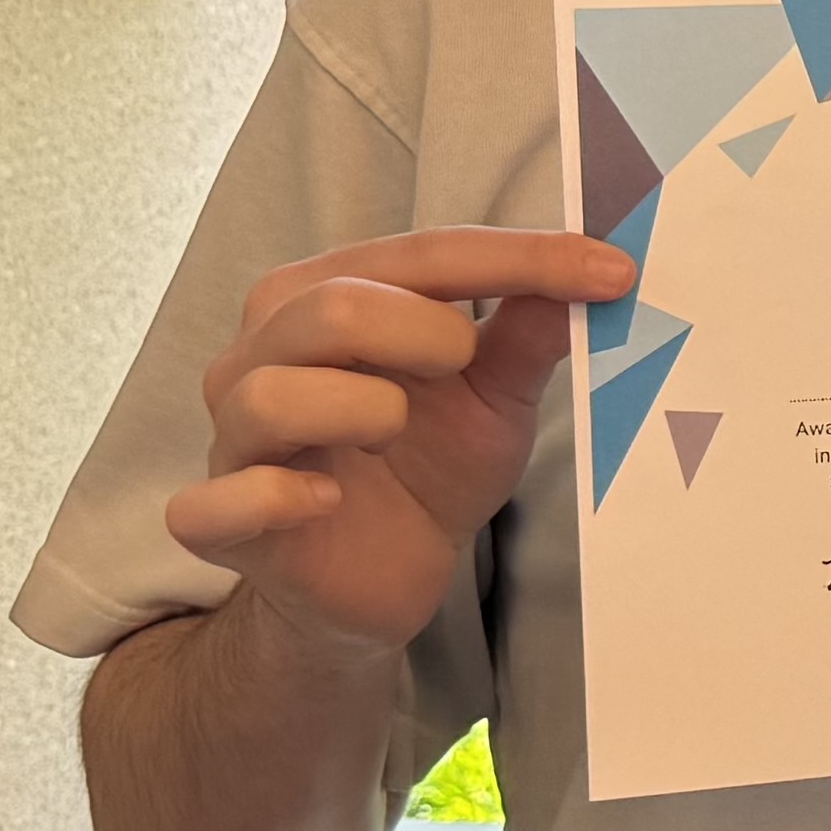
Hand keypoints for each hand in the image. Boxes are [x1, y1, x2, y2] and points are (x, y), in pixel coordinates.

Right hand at [170, 226, 634, 669]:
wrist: (384, 575)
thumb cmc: (429, 463)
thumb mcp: (494, 396)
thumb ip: (528, 334)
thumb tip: (593, 270)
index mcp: (325, 297)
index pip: (421, 254)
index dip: (521, 257)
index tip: (613, 270)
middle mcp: (262, 352)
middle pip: (330, 306)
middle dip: (425, 331)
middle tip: (467, 367)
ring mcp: (233, 436)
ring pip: (272, 392)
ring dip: (363, 409)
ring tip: (397, 431)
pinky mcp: (218, 519)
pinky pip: (219, 499)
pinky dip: (280, 496)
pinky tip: (328, 500)